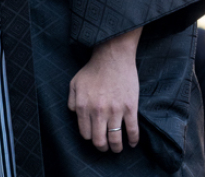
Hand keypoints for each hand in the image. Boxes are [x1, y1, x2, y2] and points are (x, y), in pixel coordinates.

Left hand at [68, 27, 141, 152]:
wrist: (112, 56)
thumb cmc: (93, 69)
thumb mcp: (75, 83)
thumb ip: (71, 101)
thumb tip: (74, 115)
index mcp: (83, 106)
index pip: (85, 134)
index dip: (90, 137)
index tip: (95, 136)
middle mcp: (97, 111)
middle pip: (99, 141)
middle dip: (102, 147)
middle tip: (105, 147)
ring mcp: (114, 110)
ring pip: (115, 140)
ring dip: (116, 148)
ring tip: (117, 148)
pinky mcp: (130, 108)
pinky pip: (132, 131)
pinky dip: (133, 140)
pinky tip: (132, 143)